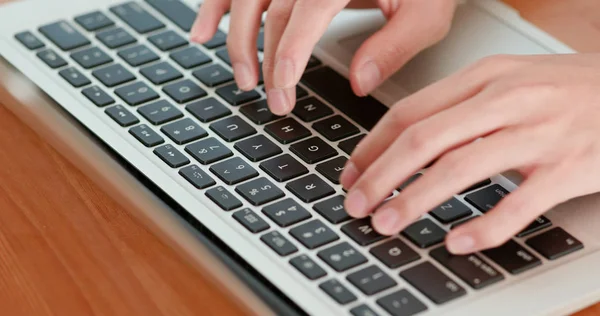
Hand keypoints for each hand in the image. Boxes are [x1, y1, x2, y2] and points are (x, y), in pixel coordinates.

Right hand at [190, 0, 456, 114]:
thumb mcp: (428, 11)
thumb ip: (396, 45)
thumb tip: (359, 83)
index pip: (305, 15)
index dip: (288, 55)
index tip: (282, 91)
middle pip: (273, 10)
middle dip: (266, 61)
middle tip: (275, 103)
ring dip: (237, 39)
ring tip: (242, 80)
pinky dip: (217, 7)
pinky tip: (203, 31)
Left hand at [340, 54, 599, 253]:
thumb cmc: (568, 89)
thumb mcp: (509, 81)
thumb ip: (460, 107)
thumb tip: (406, 142)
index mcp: (484, 77)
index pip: (410, 112)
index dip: (371, 146)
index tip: (351, 173)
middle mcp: (506, 99)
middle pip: (424, 139)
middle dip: (381, 176)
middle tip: (356, 205)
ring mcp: (538, 132)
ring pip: (461, 168)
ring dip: (415, 201)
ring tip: (387, 224)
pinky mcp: (570, 167)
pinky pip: (519, 203)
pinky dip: (483, 226)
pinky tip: (456, 242)